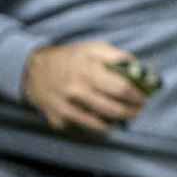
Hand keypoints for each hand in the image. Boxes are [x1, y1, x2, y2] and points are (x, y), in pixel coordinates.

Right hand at [23, 41, 149, 133]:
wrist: (32, 70)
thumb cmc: (69, 57)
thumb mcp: (92, 48)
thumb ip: (117, 56)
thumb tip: (139, 68)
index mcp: (88, 71)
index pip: (121, 88)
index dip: (137, 96)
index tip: (144, 97)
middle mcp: (76, 91)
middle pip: (112, 109)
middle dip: (130, 112)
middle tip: (138, 110)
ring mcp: (66, 108)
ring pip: (99, 124)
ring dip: (116, 122)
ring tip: (124, 115)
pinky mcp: (58, 120)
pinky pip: (82, 128)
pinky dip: (95, 126)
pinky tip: (102, 120)